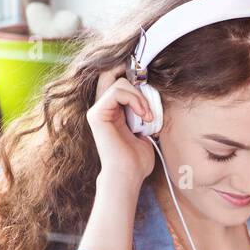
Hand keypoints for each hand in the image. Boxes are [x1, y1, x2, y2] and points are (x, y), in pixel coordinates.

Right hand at [87, 68, 156, 183]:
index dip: (136, 81)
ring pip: (119, 82)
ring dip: (140, 97)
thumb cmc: (137, 160)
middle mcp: (102, 109)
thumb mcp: (145, 132)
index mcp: (112, 112)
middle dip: (137, 83)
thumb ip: (144, 114)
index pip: (119, 82)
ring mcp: (97, 110)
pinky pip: (117, 91)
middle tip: (149, 102)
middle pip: (115, 75)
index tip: (152, 98)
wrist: (128, 174)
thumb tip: (153, 101)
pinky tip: (143, 115)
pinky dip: (134, 100)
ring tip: (148, 116)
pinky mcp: (96, 114)